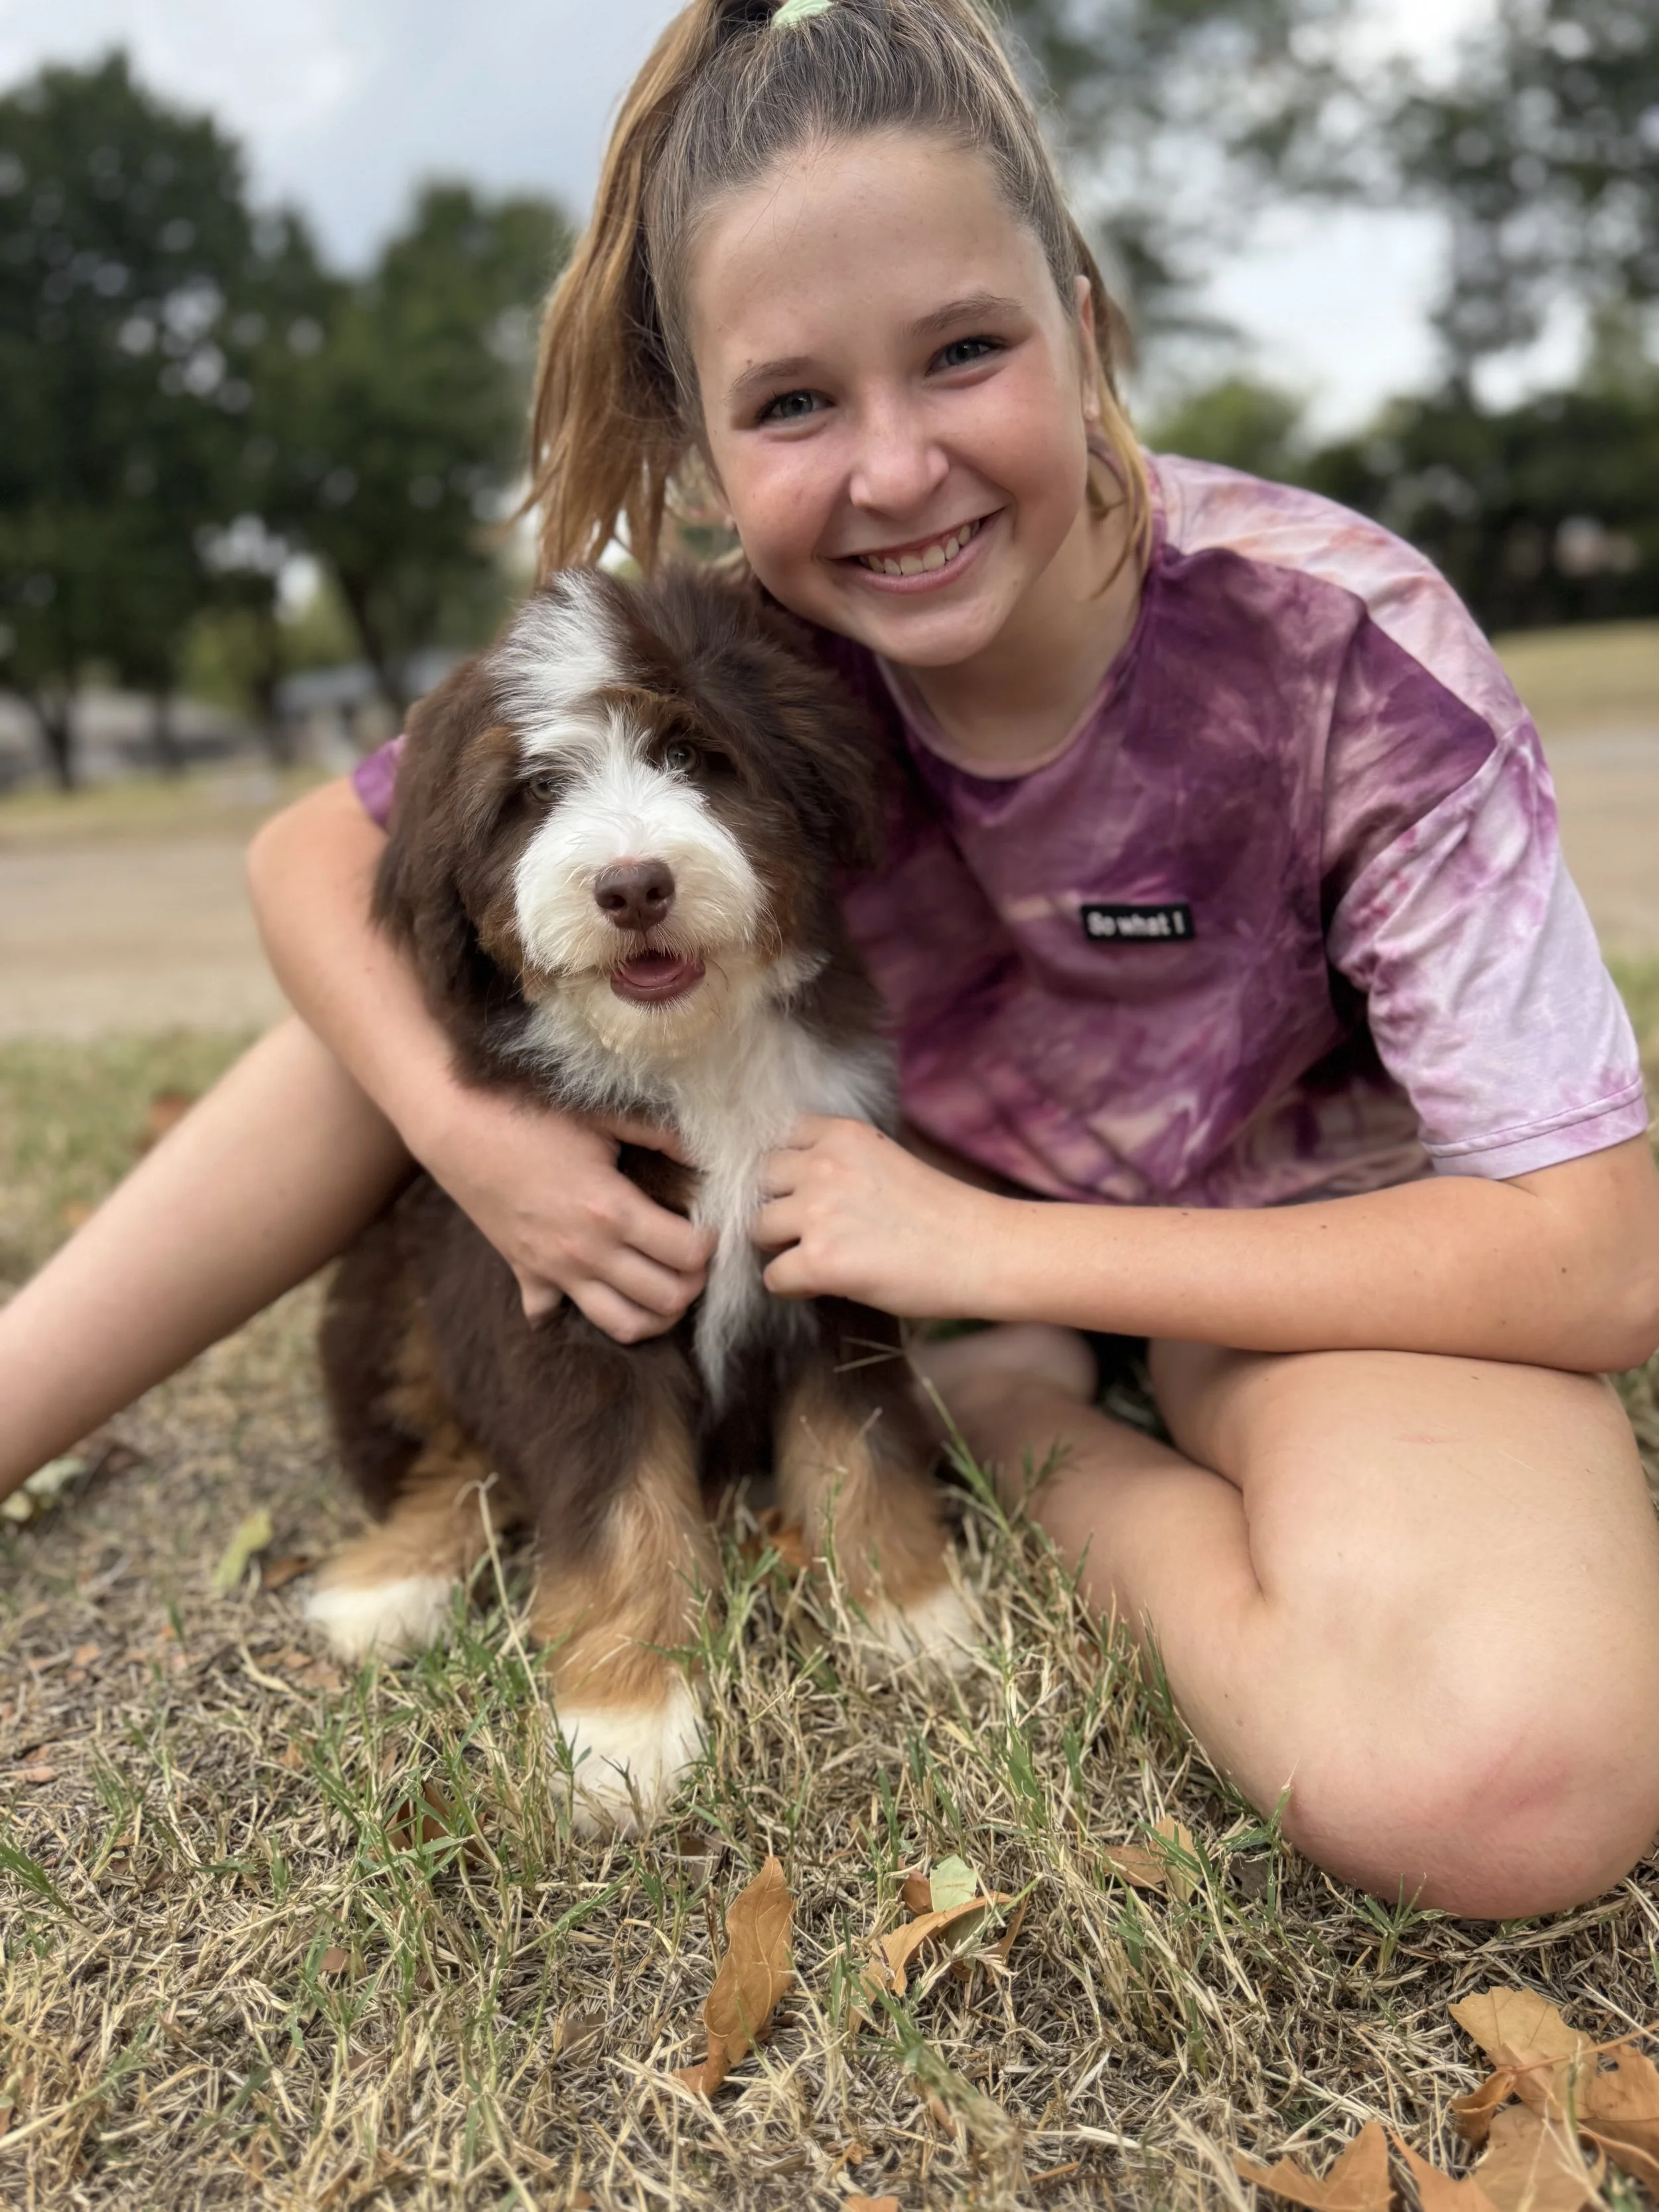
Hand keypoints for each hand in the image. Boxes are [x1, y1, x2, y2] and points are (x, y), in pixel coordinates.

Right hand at [416, 1084, 712, 1340]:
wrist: (455, 1126)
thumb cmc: (528, 1113)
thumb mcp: (601, 1115)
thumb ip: (661, 1134)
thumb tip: (707, 1152)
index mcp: (612, 1210)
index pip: (688, 1253)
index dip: (711, 1244)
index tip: (710, 1225)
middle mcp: (586, 1252)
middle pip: (666, 1299)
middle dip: (693, 1283)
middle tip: (695, 1258)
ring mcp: (554, 1270)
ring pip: (622, 1325)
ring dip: (654, 1314)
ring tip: (664, 1285)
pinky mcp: (526, 1273)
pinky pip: (553, 1315)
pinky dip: (577, 1311)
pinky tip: (595, 1288)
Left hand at [752, 1116, 999, 1316]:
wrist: (982, 1251)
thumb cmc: (944, 1212)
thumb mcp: (887, 1160)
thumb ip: (841, 1162)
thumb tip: (796, 1185)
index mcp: (842, 1135)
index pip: (781, 1140)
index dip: (790, 1171)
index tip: (808, 1192)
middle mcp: (823, 1165)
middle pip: (761, 1181)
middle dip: (779, 1205)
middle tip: (811, 1229)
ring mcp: (818, 1212)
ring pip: (758, 1228)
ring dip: (781, 1246)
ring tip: (820, 1257)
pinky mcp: (820, 1260)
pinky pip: (773, 1276)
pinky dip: (792, 1286)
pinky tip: (825, 1285)